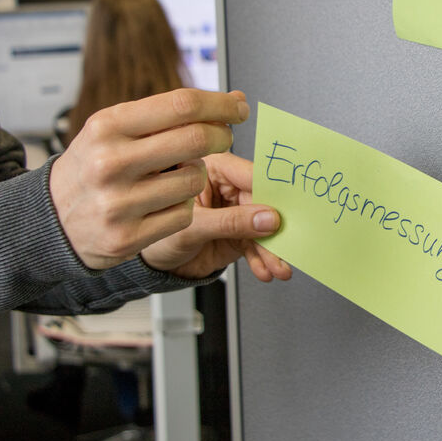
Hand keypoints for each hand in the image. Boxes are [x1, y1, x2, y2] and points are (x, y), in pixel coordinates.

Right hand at [50, 89, 247, 269]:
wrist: (52, 219)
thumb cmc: (95, 165)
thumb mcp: (116, 130)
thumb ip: (171, 114)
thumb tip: (236, 100)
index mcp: (108, 126)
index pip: (182, 104)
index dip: (221, 105)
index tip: (239, 108)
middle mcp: (110, 162)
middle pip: (196, 139)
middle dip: (222, 137)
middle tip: (224, 138)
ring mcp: (118, 202)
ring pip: (195, 180)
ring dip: (198, 176)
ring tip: (177, 175)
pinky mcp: (128, 236)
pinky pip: (184, 214)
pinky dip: (184, 207)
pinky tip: (164, 203)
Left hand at [140, 152, 292, 281]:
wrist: (154, 265)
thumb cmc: (157, 235)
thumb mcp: (191, 227)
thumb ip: (230, 222)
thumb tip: (267, 219)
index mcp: (212, 170)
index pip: (249, 175)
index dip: (271, 192)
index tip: (287, 209)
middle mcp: (227, 188)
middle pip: (263, 203)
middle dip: (275, 228)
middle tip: (286, 244)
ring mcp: (236, 211)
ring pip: (264, 227)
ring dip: (272, 249)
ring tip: (277, 266)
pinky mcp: (240, 233)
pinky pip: (258, 244)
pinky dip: (263, 259)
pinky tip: (264, 270)